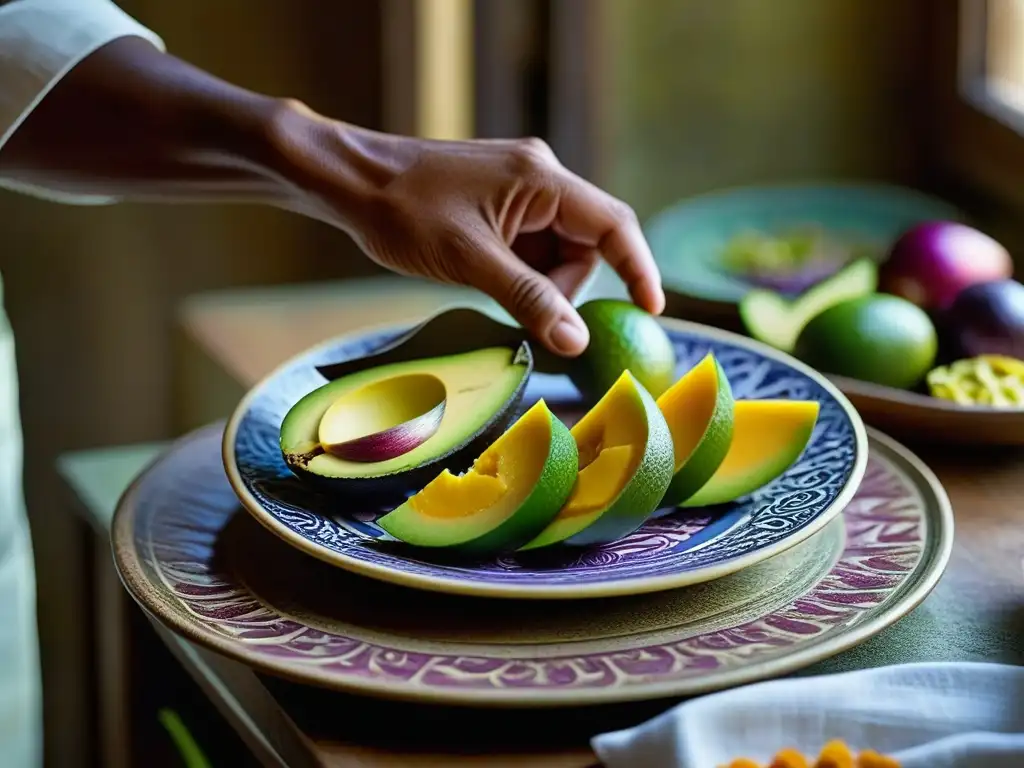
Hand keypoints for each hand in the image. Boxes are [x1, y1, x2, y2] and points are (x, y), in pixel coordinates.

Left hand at [267, 109, 664, 356]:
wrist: (351, 181)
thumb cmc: (403, 211)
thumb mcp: (470, 260)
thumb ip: (528, 299)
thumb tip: (576, 340)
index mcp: (542, 179)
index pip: (613, 224)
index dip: (639, 268)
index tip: (651, 310)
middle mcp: (540, 178)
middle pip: (585, 245)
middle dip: (564, 288)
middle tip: (527, 315)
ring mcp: (520, 190)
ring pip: (557, 251)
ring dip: (539, 284)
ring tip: (490, 289)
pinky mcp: (500, 205)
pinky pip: (531, 247)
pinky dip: (520, 274)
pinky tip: (486, 279)